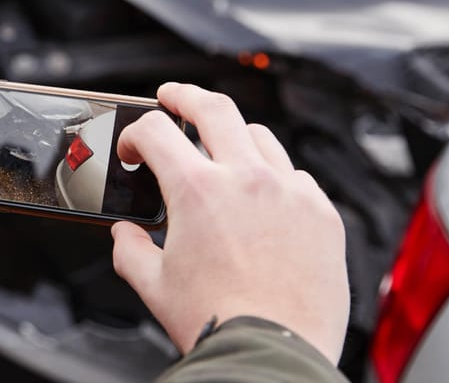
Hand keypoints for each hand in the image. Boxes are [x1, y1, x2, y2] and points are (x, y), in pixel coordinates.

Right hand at [111, 83, 348, 363]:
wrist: (275, 352)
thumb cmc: (218, 322)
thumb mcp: (153, 285)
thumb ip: (129, 248)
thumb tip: (126, 235)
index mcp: (198, 190)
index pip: (156, 131)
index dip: (136, 134)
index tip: (134, 150)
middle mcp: (247, 179)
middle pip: (214, 107)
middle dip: (185, 96)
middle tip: (173, 97)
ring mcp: (290, 192)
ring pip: (259, 136)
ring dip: (233, 137)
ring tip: (222, 151)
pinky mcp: (322, 214)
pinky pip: (296, 176)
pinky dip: (274, 178)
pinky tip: (263, 198)